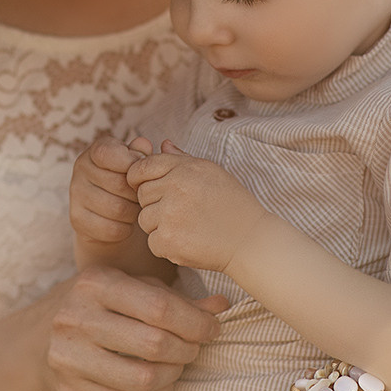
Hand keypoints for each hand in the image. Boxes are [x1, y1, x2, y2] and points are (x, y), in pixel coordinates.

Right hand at [33, 266, 225, 390]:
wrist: (40, 337)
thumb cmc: (101, 306)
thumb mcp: (132, 289)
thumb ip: (176, 298)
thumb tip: (221, 307)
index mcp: (94, 283)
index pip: (158, 307)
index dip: (195, 322)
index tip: (211, 328)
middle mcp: (75, 318)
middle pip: (154, 345)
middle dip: (187, 349)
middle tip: (195, 347)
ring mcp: (68, 357)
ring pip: (144, 380)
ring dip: (174, 375)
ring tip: (178, 364)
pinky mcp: (70, 390)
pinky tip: (161, 382)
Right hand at [69, 135, 154, 244]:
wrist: (107, 216)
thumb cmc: (127, 183)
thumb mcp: (135, 165)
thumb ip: (141, 154)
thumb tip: (144, 145)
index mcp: (95, 151)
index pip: (108, 154)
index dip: (131, 164)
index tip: (140, 174)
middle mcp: (80, 170)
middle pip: (119, 184)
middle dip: (138, 194)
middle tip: (142, 197)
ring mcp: (76, 195)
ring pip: (117, 209)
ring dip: (133, 213)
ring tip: (135, 209)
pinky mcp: (77, 219)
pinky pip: (112, 229)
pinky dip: (125, 229)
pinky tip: (124, 223)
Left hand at [128, 145, 270, 273]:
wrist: (251, 241)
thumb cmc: (233, 205)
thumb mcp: (213, 173)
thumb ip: (183, 159)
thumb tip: (163, 144)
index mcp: (185, 168)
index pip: (141, 167)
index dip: (139, 178)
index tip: (150, 188)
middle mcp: (176, 187)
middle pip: (141, 194)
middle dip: (155, 204)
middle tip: (181, 212)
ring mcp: (170, 214)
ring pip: (144, 219)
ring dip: (159, 226)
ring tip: (187, 227)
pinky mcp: (168, 240)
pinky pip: (152, 241)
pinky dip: (166, 246)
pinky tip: (188, 242)